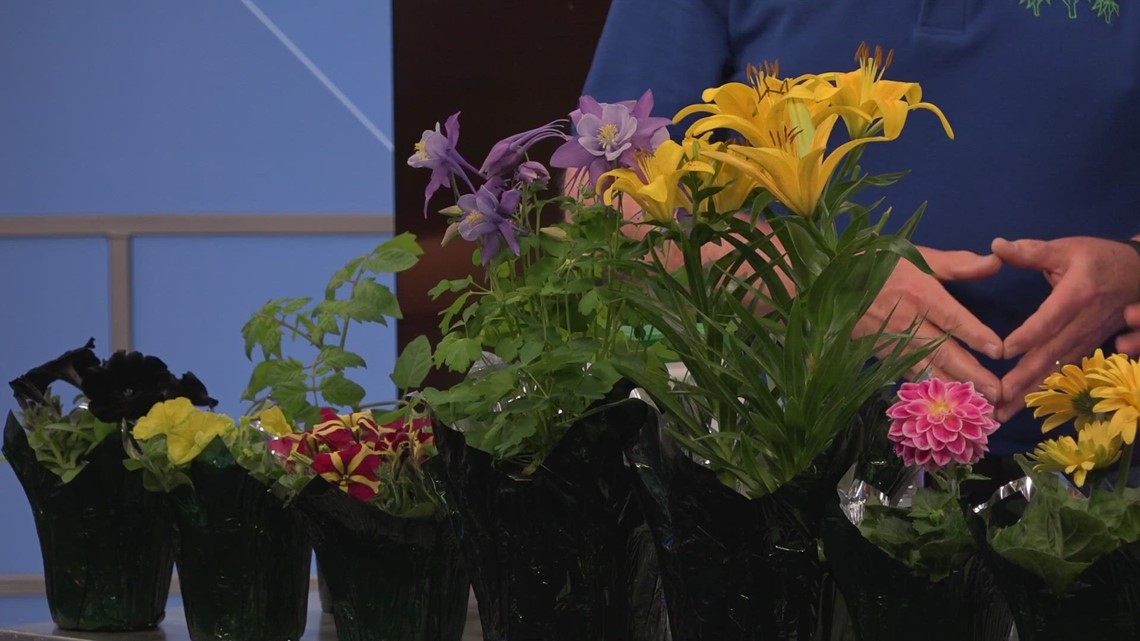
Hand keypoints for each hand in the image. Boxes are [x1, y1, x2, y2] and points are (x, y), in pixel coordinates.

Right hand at [855, 246, 1003, 402]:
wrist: (829, 282)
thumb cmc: (878, 264)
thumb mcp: (918, 257)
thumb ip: (958, 264)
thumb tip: (997, 262)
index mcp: (920, 294)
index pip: (954, 318)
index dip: (977, 335)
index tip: (1000, 351)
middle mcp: (908, 322)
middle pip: (944, 351)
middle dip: (972, 374)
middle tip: (998, 393)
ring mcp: (892, 341)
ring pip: (927, 368)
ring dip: (952, 388)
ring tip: (976, 405)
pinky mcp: (880, 354)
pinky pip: (907, 373)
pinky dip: (926, 389)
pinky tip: (942, 402)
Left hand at [992, 237, 1139, 421]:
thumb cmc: (1098, 258)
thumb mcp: (1066, 248)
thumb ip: (1031, 251)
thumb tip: (996, 246)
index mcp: (1079, 294)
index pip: (1051, 318)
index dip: (1029, 335)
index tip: (1004, 351)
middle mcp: (1086, 322)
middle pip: (1052, 353)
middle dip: (1023, 379)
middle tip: (996, 402)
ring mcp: (1091, 338)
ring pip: (1058, 369)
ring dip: (1031, 392)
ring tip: (1004, 412)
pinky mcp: (1090, 347)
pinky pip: (1067, 371)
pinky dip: (1047, 390)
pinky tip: (1026, 406)